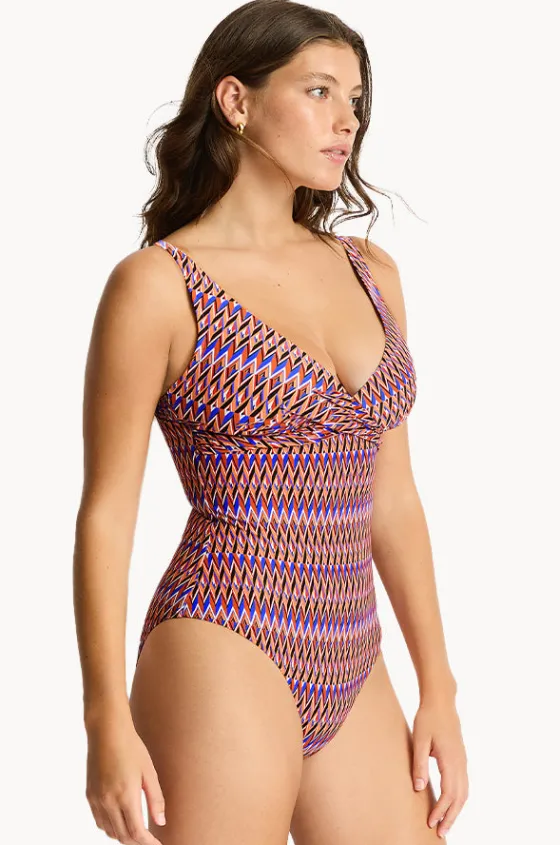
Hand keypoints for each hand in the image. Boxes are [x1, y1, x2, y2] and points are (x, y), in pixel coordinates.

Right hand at [85, 712, 165, 843]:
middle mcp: (108, 802)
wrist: (107, 731)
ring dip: (124, 836)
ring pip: (109, 832)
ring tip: (137, 832)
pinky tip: (120, 821)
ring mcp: (96, 800)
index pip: (137, 832)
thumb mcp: (149, 772)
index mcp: (125, 795)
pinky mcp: (89, 795)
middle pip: (123, 836)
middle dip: (137, 842)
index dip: (148, 843)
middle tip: (150, 839)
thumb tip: (161, 822)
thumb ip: (155, 799)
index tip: (157, 844)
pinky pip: (100, 821)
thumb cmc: (131, 747)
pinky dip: (110, 828)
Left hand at [411, 696, 468, 838]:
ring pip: (464, 792)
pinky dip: (459, 798)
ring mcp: (463, 760)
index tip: (431, 823)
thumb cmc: (428, 718)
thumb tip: (419, 788)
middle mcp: (460, 763)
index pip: (449, 794)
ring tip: (446, 822)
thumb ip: (419, 764)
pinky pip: (464, 784)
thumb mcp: (419, 739)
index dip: (441, 811)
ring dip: (456, 810)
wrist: (441, 701)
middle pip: (460, 798)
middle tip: (440, 832)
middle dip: (451, 817)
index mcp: (450, 760)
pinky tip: (451, 803)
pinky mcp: (461, 758)